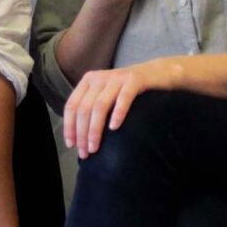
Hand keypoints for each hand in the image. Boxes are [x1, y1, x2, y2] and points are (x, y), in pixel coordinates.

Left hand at [62, 57, 181, 157]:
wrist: (157, 73)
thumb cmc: (128, 91)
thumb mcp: (106, 96)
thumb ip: (92, 109)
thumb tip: (78, 139)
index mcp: (88, 81)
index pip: (72, 105)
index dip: (69, 126)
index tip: (71, 145)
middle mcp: (100, 77)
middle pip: (84, 108)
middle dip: (82, 133)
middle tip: (85, 153)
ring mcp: (117, 78)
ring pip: (100, 106)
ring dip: (95, 129)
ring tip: (95, 147)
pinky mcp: (135, 80)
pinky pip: (124, 98)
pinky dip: (117, 113)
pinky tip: (114, 128)